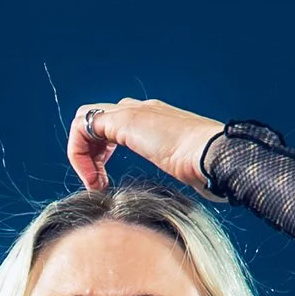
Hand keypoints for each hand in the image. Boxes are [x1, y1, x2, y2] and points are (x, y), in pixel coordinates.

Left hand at [67, 99, 226, 195]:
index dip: (102, 154)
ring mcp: (132, 111)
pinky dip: (78, 154)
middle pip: (97, 120)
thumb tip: (192, 186)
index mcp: (157, 120)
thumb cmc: (209, 169)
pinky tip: (94, 179)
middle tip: (98, 183)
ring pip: (85, 120)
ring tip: (94, 183)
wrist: (216, 156)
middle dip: (89, 153)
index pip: (115, 126)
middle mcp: (143, 110)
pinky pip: (81, 128)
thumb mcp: (188, 170)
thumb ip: (181, 170)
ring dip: (81, 154)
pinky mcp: (124, 120)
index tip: (107, 183)